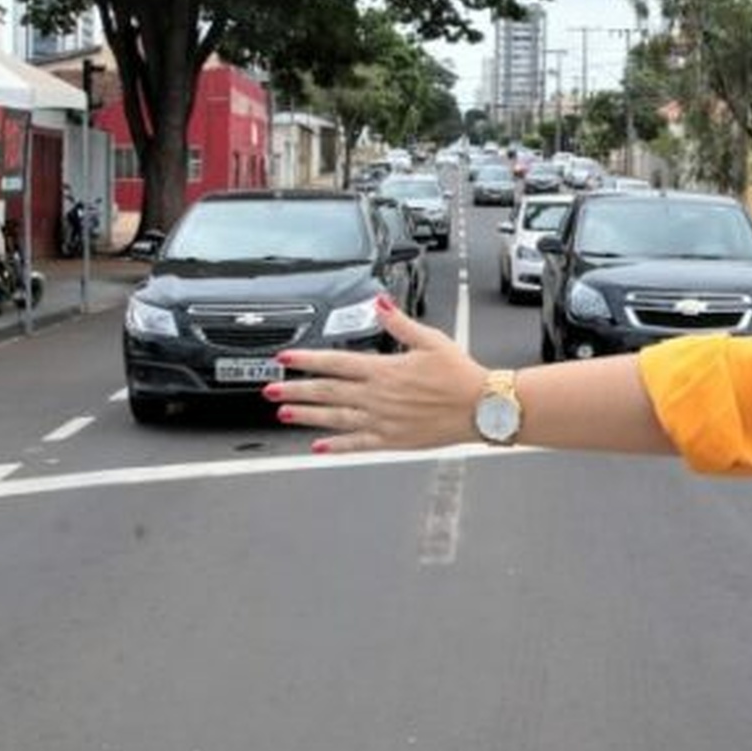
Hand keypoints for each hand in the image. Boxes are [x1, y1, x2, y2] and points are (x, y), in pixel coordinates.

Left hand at [265, 296, 486, 454]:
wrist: (481, 407)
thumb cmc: (460, 374)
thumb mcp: (431, 340)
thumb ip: (400, 323)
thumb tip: (380, 304)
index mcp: (385, 370)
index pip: (336, 363)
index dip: (307, 360)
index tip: (285, 359)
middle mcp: (378, 397)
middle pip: (328, 392)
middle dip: (296, 390)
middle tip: (270, 391)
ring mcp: (383, 421)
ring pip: (335, 418)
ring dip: (307, 415)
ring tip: (283, 414)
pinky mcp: (393, 440)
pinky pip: (358, 444)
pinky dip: (336, 445)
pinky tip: (318, 446)